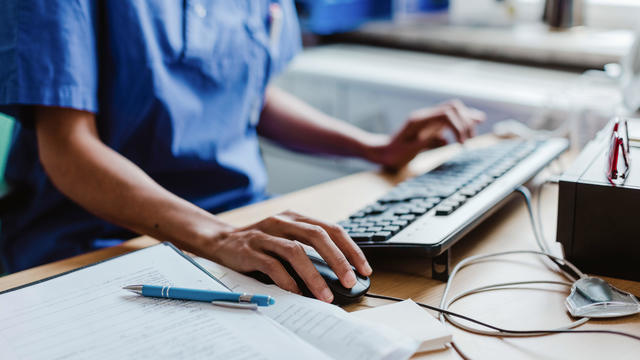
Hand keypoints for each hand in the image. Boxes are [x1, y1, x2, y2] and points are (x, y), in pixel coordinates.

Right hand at [204, 210, 371, 302]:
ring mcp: (265, 235)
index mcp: (297, 217)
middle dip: (338, 260)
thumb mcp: (287, 237)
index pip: (331, 229)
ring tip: (325, 294)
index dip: (351, 248)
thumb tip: (341, 273)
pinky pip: (272, 265)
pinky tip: (297, 293)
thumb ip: (309, 248)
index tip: (364, 268)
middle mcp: (283, 221)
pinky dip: (287, 280)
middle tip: (350, 281)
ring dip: (314, 275)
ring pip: (296, 251)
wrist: (221, 241)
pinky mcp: (250, 250)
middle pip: (317, 236)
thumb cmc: (261, 243)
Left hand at [366, 100, 485, 169]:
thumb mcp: (408, 151)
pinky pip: (448, 122)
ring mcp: (428, 121)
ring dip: (465, 121)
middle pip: (453, 108)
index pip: (447, 114)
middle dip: (465, 121)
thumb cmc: (393, 154)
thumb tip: (443, 139)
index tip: (462, 144)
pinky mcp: (430, 128)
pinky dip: (459, 126)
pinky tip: (465, 135)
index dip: (459, 126)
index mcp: (419, 120)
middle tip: (469, 140)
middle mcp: (426, 117)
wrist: (383, 153)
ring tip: (475, 130)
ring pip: (453, 112)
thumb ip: (424, 143)